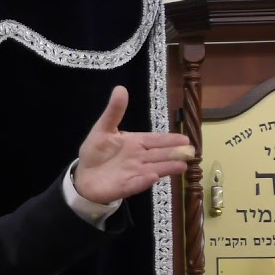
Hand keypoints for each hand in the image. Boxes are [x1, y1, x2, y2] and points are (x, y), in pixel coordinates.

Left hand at [73, 86, 194, 203]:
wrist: (83, 176)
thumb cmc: (96, 152)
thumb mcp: (103, 128)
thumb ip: (114, 111)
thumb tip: (120, 88)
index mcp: (135, 143)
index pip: (155, 140)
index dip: (169, 139)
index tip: (185, 138)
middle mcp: (138, 158)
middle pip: (159, 155)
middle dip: (174, 153)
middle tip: (191, 152)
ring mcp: (133, 173)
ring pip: (154, 169)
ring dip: (167, 168)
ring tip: (182, 166)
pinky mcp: (124, 187)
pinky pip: (135, 184)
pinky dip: (144, 181)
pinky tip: (153, 177)